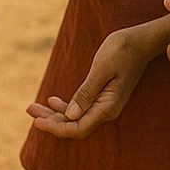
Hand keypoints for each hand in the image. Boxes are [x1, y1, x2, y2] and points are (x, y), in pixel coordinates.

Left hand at [26, 25, 155, 138]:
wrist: (140, 41)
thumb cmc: (121, 50)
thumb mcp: (101, 69)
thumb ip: (86, 93)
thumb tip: (70, 115)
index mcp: (107, 107)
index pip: (77, 128)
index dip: (56, 128)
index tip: (36, 122)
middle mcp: (106, 110)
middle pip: (74, 125)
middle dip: (50, 121)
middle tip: (28, 109)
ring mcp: (105, 104)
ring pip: (76, 117)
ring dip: (55, 114)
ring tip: (33, 106)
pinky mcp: (103, 96)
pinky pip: (81, 108)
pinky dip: (65, 106)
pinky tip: (51, 101)